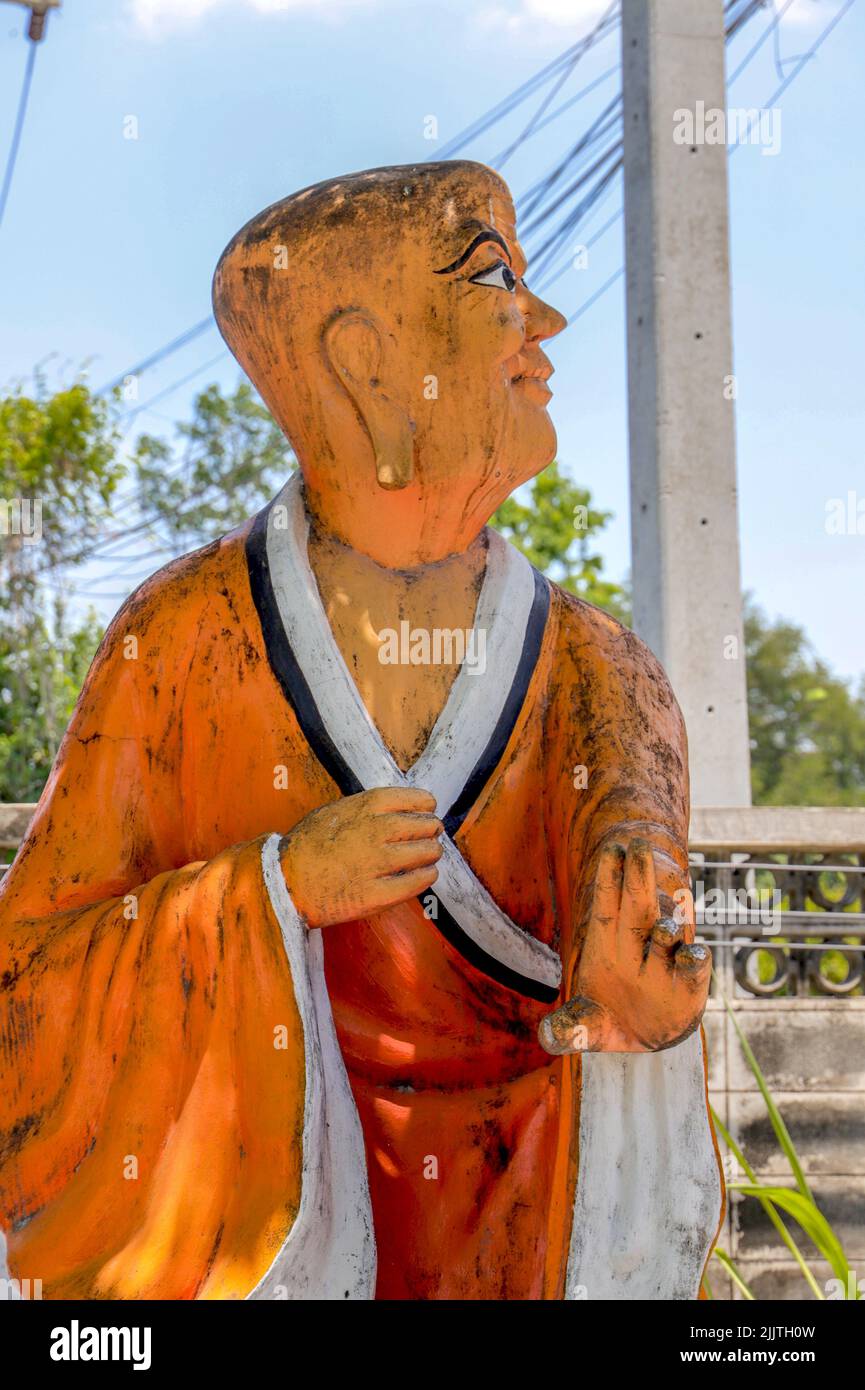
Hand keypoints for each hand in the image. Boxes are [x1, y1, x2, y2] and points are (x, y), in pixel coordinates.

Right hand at [279, 786, 442, 927]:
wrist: (283, 880)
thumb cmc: (306, 845)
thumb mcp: (334, 811)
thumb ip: (365, 809)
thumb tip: (398, 810)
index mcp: (365, 807)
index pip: (414, 799)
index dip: (426, 805)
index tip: (429, 809)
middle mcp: (375, 832)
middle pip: (423, 826)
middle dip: (432, 829)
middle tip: (434, 834)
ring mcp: (376, 864)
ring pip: (423, 854)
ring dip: (432, 853)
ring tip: (431, 854)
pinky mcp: (374, 895)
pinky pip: (413, 884)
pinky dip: (425, 877)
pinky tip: (427, 875)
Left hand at [539, 839, 709, 1054]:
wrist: (645, 1038)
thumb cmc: (608, 1018)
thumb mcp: (585, 1027)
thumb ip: (569, 1029)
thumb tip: (546, 1036)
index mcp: (606, 945)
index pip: (606, 906)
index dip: (608, 878)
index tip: (612, 848)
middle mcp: (637, 947)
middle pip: (637, 908)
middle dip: (637, 879)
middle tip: (639, 846)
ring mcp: (664, 962)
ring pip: (665, 934)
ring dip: (666, 926)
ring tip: (665, 926)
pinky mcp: (690, 983)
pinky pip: (694, 964)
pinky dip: (694, 958)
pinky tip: (693, 954)